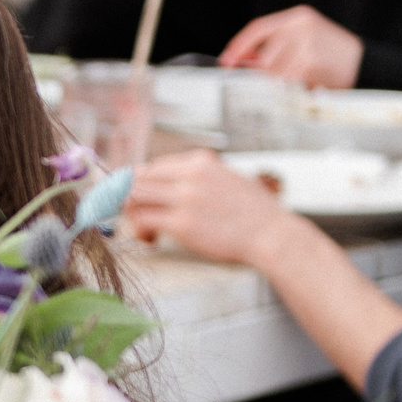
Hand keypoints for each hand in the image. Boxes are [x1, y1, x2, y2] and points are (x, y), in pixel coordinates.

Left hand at [124, 147, 300, 265]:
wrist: (272, 234)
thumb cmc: (253, 213)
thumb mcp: (228, 179)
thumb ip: (201, 178)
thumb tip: (174, 185)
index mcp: (201, 161)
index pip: (155, 166)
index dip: (143, 184)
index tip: (142, 199)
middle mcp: (190, 175)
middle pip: (138, 178)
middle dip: (129, 198)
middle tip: (134, 215)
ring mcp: (185, 198)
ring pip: (135, 197)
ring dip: (132, 215)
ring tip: (144, 230)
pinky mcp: (182, 223)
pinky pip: (143, 220)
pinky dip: (139, 230)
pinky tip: (151, 239)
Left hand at [221, 5, 361, 88]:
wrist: (366, 64)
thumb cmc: (331, 57)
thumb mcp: (304, 43)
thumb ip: (276, 48)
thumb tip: (243, 62)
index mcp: (297, 17)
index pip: (257, 28)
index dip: (238, 46)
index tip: (226, 62)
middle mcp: (301, 25)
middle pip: (262, 54)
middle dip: (257, 74)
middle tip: (257, 86)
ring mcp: (306, 41)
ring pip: (273, 71)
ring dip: (275, 85)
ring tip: (290, 88)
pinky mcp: (311, 60)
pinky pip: (288, 81)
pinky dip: (289, 90)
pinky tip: (302, 89)